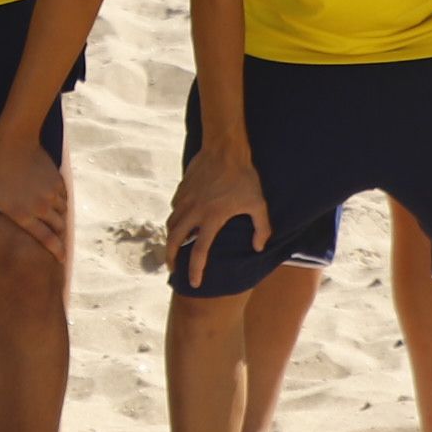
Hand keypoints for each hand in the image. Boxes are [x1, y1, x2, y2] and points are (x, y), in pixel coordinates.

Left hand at [0, 132, 69, 262]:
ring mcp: (51, 194)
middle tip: (57, 238)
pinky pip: (63, 196)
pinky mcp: (58, 181)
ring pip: (62, 212)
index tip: (62, 259)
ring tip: (53, 218)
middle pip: (58, 228)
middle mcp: (42, 208)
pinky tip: (53, 199)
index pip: (47, 240)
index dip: (57, 251)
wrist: (14, 142)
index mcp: (24, 215)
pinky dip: (60, 201)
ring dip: (59, 217)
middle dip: (58, 234)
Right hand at [163, 148, 271, 285]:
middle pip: (174, 240)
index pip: (199, 252)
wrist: (225, 148)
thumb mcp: (259, 204)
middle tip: (172, 268)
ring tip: (174, 246)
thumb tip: (259, 248)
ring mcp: (185, 199)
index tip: (194, 283)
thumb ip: (261, 228)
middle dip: (170, 257)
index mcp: (212, 219)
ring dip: (171, 238)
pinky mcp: (182, 188)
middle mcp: (194, 212)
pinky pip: (175, 208)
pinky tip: (181, 220)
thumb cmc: (245, 177)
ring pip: (171, 224)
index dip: (195, 270)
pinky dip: (175, 218)